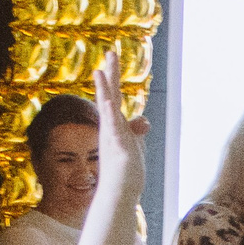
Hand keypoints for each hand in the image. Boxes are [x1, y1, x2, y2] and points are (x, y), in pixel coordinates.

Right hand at [92, 52, 148, 198]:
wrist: (119, 193)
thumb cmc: (127, 171)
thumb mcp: (134, 144)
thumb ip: (136, 129)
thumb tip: (143, 120)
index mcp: (114, 125)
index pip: (113, 96)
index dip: (112, 76)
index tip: (110, 57)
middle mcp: (111, 127)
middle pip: (110, 94)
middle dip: (111, 73)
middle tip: (110, 51)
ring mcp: (113, 136)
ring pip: (107, 108)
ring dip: (104, 89)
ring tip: (100, 71)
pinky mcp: (118, 148)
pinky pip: (112, 129)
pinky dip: (110, 115)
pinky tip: (108, 103)